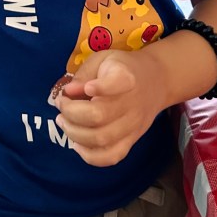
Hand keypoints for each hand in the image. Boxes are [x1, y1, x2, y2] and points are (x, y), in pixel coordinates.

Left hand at [54, 50, 164, 166]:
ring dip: (75, 133)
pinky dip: (91, 156)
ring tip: (63, 121)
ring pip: (102, 139)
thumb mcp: (104, 59)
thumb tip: (68, 91)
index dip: (100, 88)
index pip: (116, 84)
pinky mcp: (132, 140)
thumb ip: (85, 74)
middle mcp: (132, 104)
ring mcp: (133, 126)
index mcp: (126, 78)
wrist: (156, 81)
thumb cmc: (123, 68)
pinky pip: (112, 156)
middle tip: (61, 105)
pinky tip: (77, 144)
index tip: (88, 87)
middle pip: (99, 116)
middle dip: (71, 113)